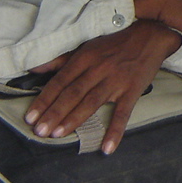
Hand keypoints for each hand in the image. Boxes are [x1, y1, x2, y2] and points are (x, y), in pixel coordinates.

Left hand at [25, 20, 180, 154]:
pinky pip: (122, 113)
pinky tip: (106, 148)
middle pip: (72, 94)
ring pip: (91, 102)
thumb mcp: (86, 45)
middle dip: (54, 113)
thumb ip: (60, 59)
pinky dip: (115, 131)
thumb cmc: (115, 42)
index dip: (44, 100)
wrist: (150, 34)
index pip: (60, 82)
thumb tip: (33, 68)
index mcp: (84, 58)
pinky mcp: (133, 90)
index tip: (31, 117)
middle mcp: (98, 69)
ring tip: (58, 134)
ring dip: (74, 120)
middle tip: (40, 131)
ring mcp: (116, 81)